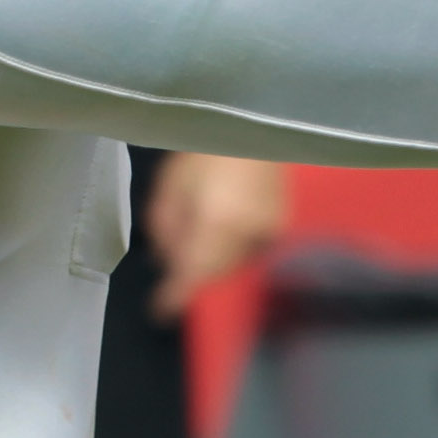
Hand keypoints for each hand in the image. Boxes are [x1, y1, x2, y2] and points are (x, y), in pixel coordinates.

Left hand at [140, 151, 289, 310]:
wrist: (252, 124)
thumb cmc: (203, 150)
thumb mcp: (171, 187)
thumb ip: (165, 228)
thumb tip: (167, 261)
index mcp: (218, 221)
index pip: (193, 273)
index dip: (175, 296)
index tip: (159, 313)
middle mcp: (248, 233)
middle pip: (213, 271)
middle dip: (191, 273)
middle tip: (172, 272)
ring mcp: (268, 230)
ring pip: (232, 263)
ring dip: (210, 261)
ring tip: (194, 241)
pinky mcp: (279, 224)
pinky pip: (248, 250)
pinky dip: (229, 249)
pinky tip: (218, 229)